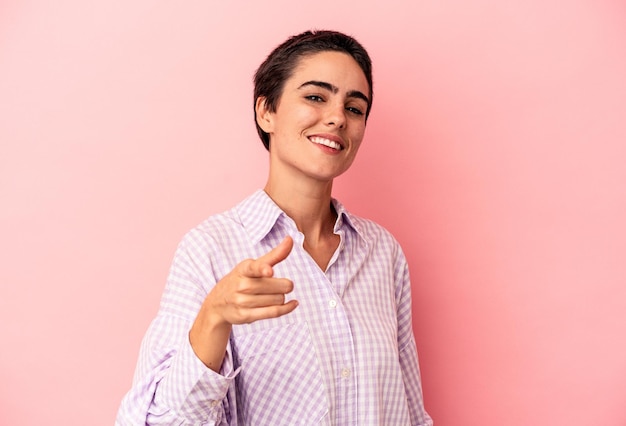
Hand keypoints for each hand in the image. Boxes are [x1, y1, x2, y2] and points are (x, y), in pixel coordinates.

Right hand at [189, 236, 297, 369]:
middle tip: (279, 285)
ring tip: (273, 295)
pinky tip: (293, 303)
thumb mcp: (252, 266)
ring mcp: (242, 301)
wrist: (217, 304)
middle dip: (285, 285)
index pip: (254, 268)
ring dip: (281, 297)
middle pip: (278, 286)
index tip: (269, 271)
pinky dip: (287, 308)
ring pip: (278, 299)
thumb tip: (290, 239)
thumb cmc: (241, 280)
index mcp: (243, 269)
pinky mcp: (245, 316)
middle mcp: (241, 285)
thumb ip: (274, 255)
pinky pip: (273, 312)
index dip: (263, 269)